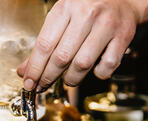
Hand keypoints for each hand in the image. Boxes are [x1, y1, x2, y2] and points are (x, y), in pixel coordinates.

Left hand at [17, 0, 139, 91]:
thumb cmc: (88, 9)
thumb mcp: (62, 18)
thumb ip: (44, 44)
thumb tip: (24, 71)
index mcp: (66, 7)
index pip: (44, 45)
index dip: (34, 68)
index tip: (29, 82)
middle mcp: (86, 14)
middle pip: (61, 57)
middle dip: (48, 77)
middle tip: (43, 86)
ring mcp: (106, 25)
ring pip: (82, 64)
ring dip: (71, 79)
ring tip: (68, 79)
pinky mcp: (122, 37)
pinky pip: (106, 66)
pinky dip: (97, 74)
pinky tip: (93, 69)